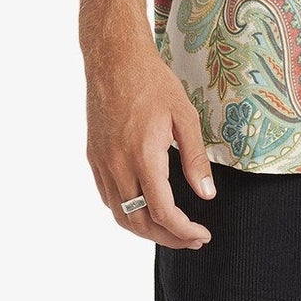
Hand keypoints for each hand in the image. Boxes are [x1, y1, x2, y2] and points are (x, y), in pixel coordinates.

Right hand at [86, 42, 216, 247]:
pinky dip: (127, 213)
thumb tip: (207, 195)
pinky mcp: (94, 158)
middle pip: (139, 222)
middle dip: (167, 238)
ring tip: (172, 231)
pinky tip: (146, 209)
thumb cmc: (153, 83)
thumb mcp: (185, 117)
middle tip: (192, 240)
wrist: (114, 60)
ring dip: (146, 230)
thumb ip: (196, 159)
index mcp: (143, 156)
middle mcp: (118, 165)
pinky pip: (109, 198)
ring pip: (120, 215)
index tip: (202, 234)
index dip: (183, 231)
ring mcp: (102, 163)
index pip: (163, 213)